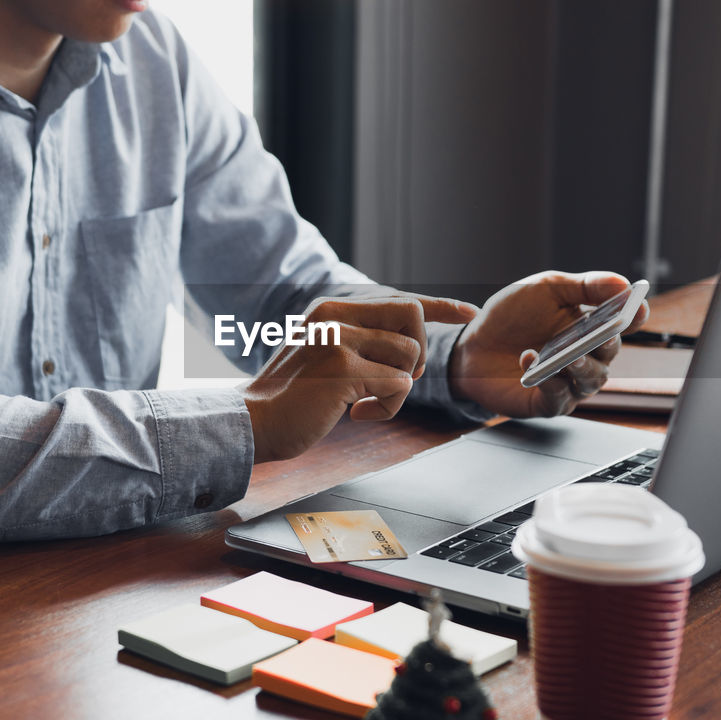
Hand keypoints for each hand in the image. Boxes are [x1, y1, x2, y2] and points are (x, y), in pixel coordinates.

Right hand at [243, 294, 476, 462]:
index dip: (440, 305)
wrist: (251, 422)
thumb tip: (409, 347)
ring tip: (362, 404)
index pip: (398, 296)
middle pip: (413, 316)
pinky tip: (355, 414)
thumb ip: (358, 341)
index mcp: (331, 309)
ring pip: (409, 356)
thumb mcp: (323, 355)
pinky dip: (387, 409)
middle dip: (416, 354)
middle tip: (391, 381)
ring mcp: (339, 338)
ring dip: (397, 389)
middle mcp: (335, 314)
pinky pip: (398, 386)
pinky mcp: (343, 368)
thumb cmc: (290, 399)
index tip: (469, 312)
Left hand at [447, 271, 649, 417]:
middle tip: (600, 333)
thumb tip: (623, 284)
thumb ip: (584, 285)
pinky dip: (550, 382)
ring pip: (591, 379)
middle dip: (606, 342)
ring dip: (583, 367)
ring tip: (568, 356)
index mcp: (590, 326)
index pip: (624, 322)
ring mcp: (569, 382)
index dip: (634, 315)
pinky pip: (559, 398)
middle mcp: (586, 356)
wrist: (472, 345)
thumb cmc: (511, 316)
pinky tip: (531, 363)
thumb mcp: (546, 289)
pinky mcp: (547, 403)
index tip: (636, 308)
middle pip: (610, 353)